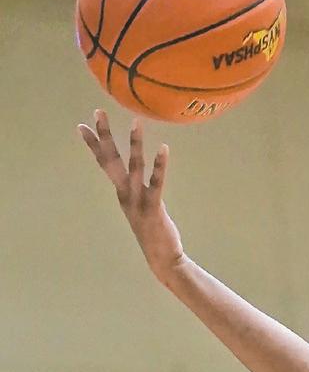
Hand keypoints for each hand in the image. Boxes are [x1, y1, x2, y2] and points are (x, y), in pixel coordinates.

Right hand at [78, 109, 184, 280]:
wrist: (162, 259)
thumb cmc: (154, 233)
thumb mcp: (140, 207)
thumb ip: (137, 191)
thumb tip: (137, 177)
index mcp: (122, 193)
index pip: (105, 164)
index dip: (94, 145)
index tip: (82, 125)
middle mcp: (126, 194)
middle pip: (112, 161)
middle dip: (104, 136)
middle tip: (98, 111)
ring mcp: (138, 201)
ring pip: (134, 167)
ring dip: (134, 144)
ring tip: (136, 121)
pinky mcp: (153, 208)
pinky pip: (156, 183)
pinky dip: (159, 166)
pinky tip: (163, 148)